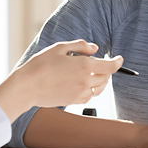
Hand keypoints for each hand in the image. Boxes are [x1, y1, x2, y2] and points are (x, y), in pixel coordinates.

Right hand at [0, 40, 122, 121]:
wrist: (27, 87)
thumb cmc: (41, 65)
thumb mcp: (60, 47)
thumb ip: (81, 46)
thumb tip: (95, 49)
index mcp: (84, 66)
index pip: (110, 66)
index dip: (118, 62)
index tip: (119, 59)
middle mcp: (86, 81)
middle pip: (106, 78)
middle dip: (106, 70)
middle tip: (99, 64)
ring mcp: (81, 93)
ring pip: (99, 88)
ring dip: (100, 81)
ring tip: (91, 73)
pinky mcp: (74, 101)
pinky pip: (89, 96)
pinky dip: (90, 89)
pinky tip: (81, 83)